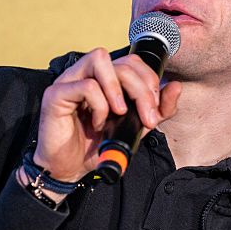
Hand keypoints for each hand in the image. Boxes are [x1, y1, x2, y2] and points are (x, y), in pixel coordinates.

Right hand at [33, 48, 180, 181]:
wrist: (70, 170)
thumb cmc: (98, 145)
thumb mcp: (136, 127)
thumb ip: (157, 109)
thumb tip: (175, 86)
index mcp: (105, 78)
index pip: (133, 61)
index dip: (149, 81)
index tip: (154, 110)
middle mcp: (86, 73)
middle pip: (122, 62)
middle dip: (142, 90)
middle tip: (146, 118)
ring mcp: (69, 80)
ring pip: (99, 59)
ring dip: (118, 88)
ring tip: (120, 113)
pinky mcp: (55, 94)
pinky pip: (85, 85)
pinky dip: (99, 105)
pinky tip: (99, 123)